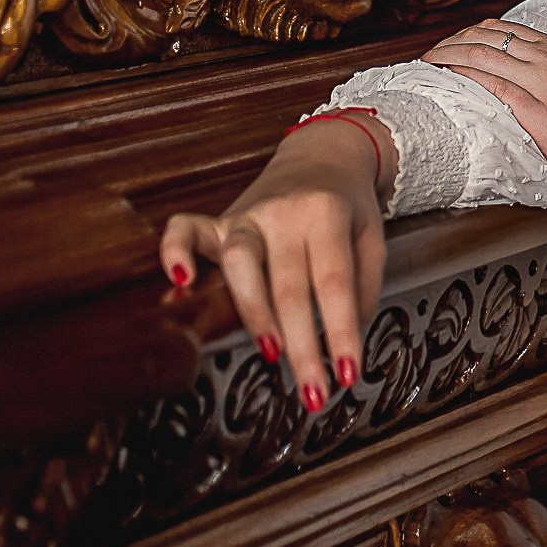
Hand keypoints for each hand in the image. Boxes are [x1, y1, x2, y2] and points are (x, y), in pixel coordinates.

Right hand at [157, 117, 397, 411]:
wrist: (321, 153)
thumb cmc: (347, 205)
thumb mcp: (372, 236)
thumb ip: (362, 285)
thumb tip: (344, 337)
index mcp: (326, 213)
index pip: (334, 283)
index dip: (341, 331)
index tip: (348, 374)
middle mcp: (283, 212)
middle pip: (290, 287)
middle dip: (303, 346)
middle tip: (314, 392)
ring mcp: (246, 215)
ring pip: (241, 264)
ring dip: (255, 314)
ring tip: (271, 354)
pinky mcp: (219, 220)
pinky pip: (185, 229)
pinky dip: (174, 251)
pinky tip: (178, 281)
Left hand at [422, 19, 546, 219]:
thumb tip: (536, 81)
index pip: (506, 30)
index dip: (472, 35)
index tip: (454, 46)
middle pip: (488, 35)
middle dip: (453, 40)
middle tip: (432, 54)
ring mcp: (546, 84)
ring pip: (484, 53)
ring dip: (449, 54)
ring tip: (428, 64)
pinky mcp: (540, 113)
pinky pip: (491, 84)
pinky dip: (462, 75)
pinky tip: (445, 78)